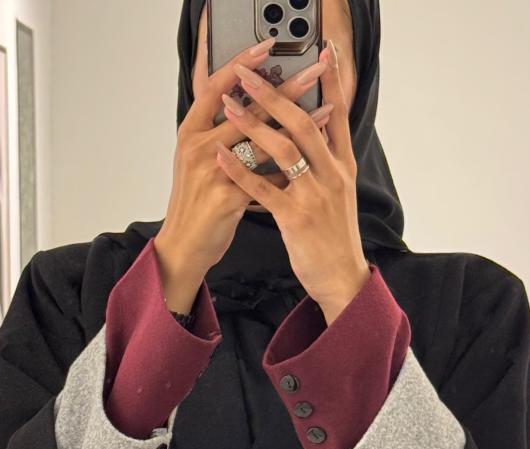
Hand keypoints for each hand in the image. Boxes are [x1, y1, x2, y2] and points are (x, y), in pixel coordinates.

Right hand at [155, 37, 334, 277]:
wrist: (184, 247)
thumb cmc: (197, 204)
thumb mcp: (198, 161)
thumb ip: (216, 133)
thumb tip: (241, 104)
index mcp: (189, 133)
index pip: (214, 86)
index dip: (240, 64)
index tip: (266, 47)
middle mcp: (197, 148)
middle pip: (246, 110)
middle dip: (284, 89)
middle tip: (312, 70)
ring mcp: (211, 173)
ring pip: (262, 142)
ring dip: (299, 125)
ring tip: (326, 109)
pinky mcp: (226, 198)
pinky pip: (267, 179)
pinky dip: (292, 166)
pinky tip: (315, 157)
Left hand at [215, 39, 370, 321]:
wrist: (342, 278)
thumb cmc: (335, 237)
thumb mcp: (339, 193)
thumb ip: (327, 161)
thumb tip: (315, 132)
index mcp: (343, 166)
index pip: (338, 114)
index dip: (329, 82)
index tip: (320, 54)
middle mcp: (332, 175)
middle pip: (303, 124)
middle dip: (274, 95)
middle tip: (248, 75)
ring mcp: (314, 196)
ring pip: (283, 151)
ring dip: (252, 124)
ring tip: (229, 106)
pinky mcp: (295, 218)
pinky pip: (262, 188)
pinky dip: (240, 170)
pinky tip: (222, 156)